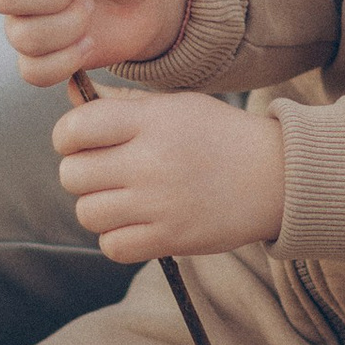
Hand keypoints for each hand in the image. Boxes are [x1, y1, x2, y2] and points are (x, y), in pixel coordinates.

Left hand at [52, 91, 284, 265]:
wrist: (275, 177)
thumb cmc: (220, 135)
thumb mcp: (175, 105)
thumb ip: (121, 104)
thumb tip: (70, 98)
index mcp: (150, 120)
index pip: (75, 129)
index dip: (68, 137)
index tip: (81, 141)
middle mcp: (151, 161)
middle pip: (72, 175)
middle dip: (80, 173)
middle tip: (105, 171)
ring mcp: (160, 204)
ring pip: (87, 213)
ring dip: (98, 207)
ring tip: (122, 197)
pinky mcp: (171, 239)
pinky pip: (112, 246)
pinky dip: (116, 237)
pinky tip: (135, 222)